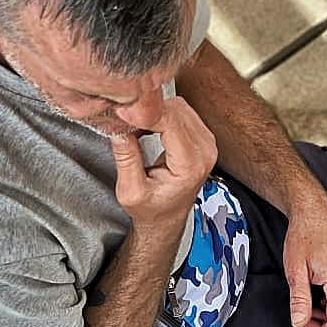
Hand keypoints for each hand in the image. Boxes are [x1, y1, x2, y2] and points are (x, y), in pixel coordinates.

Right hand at [109, 98, 216, 240]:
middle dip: (147, 110)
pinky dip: (161, 114)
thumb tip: (118, 125)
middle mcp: (205, 151)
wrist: (166, 219)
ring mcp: (207, 143)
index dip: (143, 111)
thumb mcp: (131, 191)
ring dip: (154, 111)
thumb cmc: (151, 211)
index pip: (169, 120)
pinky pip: (181, 112)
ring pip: (178, 106)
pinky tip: (147, 128)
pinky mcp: (202, 137)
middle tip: (125, 119)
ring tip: (135, 126)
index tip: (122, 111)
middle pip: (174, 109)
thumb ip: (126, 157)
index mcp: (191, 166)